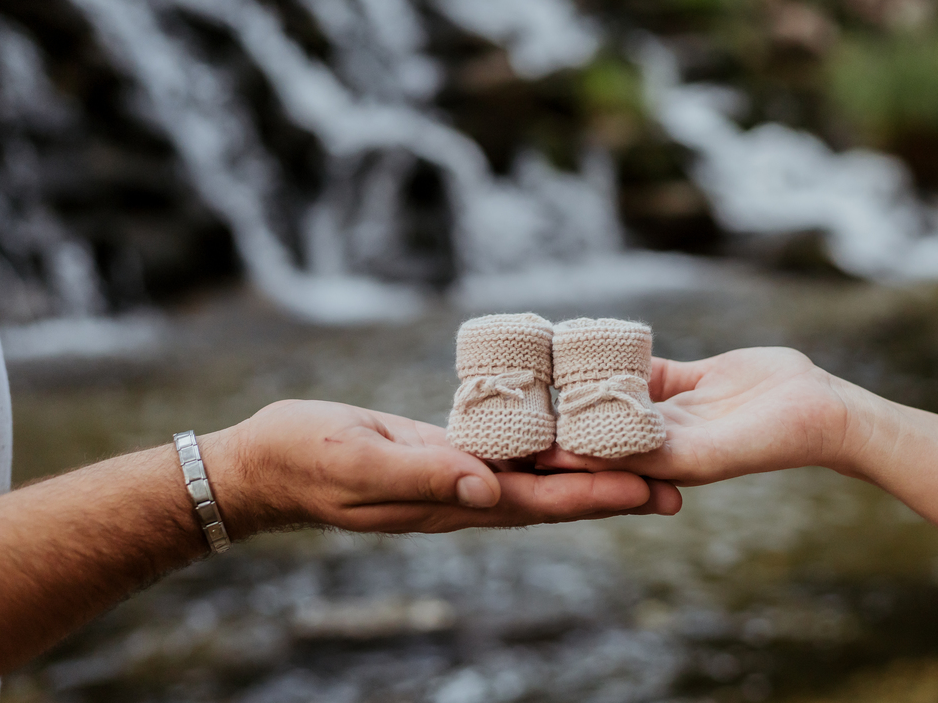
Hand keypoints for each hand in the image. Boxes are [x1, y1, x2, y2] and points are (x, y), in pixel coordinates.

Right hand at [201, 400, 681, 538]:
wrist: (265, 462)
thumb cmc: (305, 459)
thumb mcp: (361, 462)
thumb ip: (425, 474)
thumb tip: (491, 488)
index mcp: (450, 502)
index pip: (538, 503)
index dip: (595, 496)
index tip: (649, 492)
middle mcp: (462, 496)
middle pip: (552, 496)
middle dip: (611, 491)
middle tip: (673, 487)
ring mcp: (454, 478)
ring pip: (535, 475)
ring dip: (587, 471)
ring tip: (639, 462)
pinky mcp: (442, 453)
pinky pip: (505, 452)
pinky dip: (543, 446)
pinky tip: (569, 435)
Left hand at [536, 347, 870, 484]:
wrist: (821, 409)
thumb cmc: (771, 440)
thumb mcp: (707, 452)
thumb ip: (655, 453)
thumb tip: (594, 455)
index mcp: (661, 467)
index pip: (599, 461)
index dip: (561, 452)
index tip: (520, 439)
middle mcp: (662, 441)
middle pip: (602, 428)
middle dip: (562, 418)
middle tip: (516, 398)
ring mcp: (674, 410)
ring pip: (618, 394)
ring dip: (584, 382)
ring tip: (541, 365)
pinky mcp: (688, 381)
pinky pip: (644, 368)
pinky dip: (617, 358)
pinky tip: (587, 341)